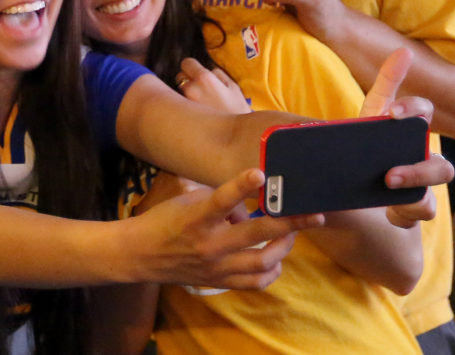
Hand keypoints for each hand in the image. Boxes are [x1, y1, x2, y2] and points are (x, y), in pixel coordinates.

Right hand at [137, 168, 322, 288]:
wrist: (139, 254)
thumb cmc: (166, 220)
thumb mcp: (189, 200)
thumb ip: (223, 202)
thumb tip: (253, 207)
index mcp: (196, 218)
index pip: (220, 200)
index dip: (241, 185)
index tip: (260, 173)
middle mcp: (208, 245)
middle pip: (255, 235)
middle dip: (289, 224)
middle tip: (314, 214)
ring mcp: (215, 267)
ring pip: (262, 263)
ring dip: (284, 248)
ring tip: (292, 234)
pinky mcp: (218, 282)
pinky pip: (255, 282)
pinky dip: (271, 271)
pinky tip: (276, 259)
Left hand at [176, 58, 250, 113]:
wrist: (236, 137)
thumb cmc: (237, 111)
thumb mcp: (233, 87)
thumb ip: (217, 74)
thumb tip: (207, 69)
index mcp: (204, 79)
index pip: (187, 63)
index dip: (192, 66)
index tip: (196, 70)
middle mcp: (191, 90)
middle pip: (179, 76)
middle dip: (188, 79)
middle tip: (201, 88)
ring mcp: (185, 104)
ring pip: (179, 91)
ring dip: (186, 93)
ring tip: (201, 101)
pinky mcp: (182, 116)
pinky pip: (180, 105)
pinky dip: (185, 105)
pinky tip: (197, 111)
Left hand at [356, 46, 443, 227]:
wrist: (351, 184)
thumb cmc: (367, 143)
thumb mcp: (367, 117)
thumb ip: (386, 84)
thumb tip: (403, 51)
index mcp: (409, 130)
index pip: (421, 112)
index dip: (412, 109)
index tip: (391, 113)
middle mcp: (423, 158)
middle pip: (442, 167)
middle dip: (419, 169)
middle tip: (389, 172)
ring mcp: (421, 186)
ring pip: (434, 195)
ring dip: (415, 191)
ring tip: (388, 188)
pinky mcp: (411, 208)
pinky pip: (420, 213)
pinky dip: (404, 215)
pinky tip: (388, 214)